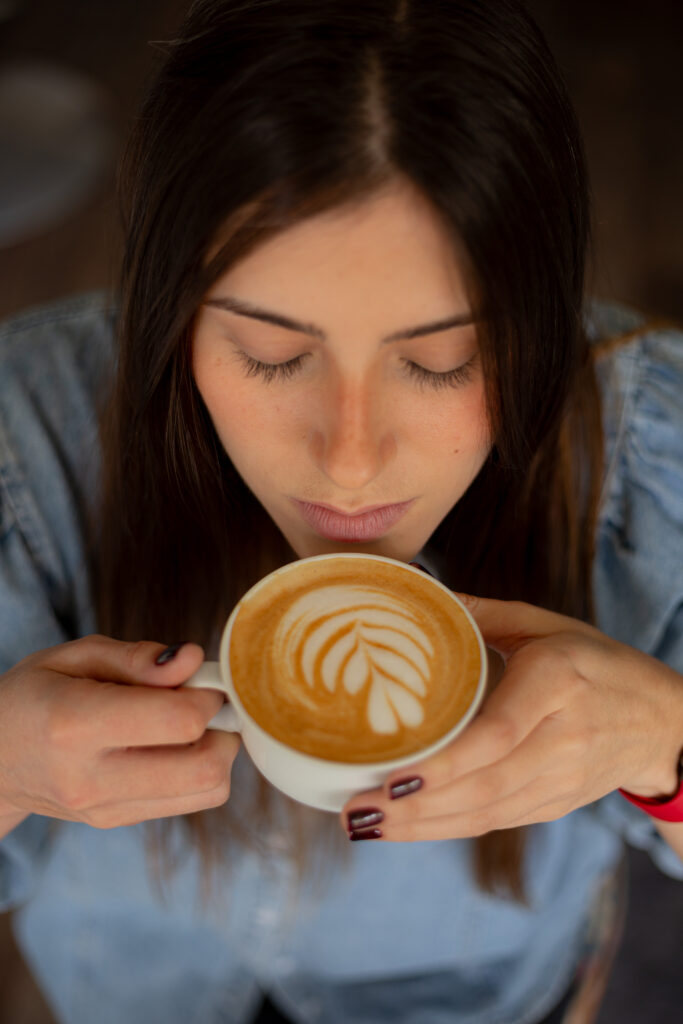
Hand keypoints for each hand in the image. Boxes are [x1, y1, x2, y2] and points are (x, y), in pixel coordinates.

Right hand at [0, 636, 238, 830]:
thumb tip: (192, 659)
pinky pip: (189, 801)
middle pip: (206, 768)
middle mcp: (91, 777)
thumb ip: (138, 658)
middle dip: (225, 727)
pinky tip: (171, 744)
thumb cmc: (34, 694)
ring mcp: (104, 809)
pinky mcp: (115, 822)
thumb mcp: (75, 656)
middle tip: (204, 700)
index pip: (180, 721)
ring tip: (188, 722)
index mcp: (75, 724)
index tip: (201, 676)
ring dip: (217, 751)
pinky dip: (198, 769)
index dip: (207, 693)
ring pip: (208, 791)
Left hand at [342, 596, 682, 841]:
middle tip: (356, 809)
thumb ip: (483, 613)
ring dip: (421, 827)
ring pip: (485, 813)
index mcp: (558, 682)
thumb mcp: (546, 625)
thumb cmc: (597, 664)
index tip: (396, 776)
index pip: (500, 734)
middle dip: (416, 807)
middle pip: (484, 785)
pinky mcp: (554, 805)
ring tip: (364, 823)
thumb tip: (418, 592)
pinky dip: (445, 828)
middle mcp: (563, 739)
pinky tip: (402, 826)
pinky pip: (494, 821)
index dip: (447, 764)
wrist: (661, 721)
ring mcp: (561, 781)